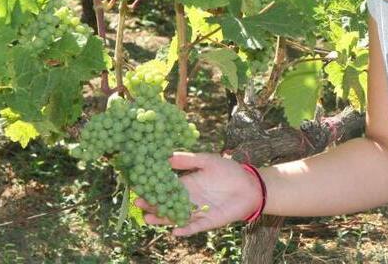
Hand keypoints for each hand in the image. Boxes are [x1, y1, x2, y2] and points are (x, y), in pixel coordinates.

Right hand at [135, 152, 263, 236]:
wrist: (250, 186)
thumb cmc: (230, 171)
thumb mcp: (208, 160)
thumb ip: (189, 160)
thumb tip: (168, 156)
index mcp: (188, 183)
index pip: (166, 187)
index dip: (153, 187)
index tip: (138, 186)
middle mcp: (189, 198)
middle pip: (166, 204)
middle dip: (152, 205)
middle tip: (138, 204)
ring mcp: (197, 211)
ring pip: (176, 217)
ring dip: (163, 219)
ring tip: (148, 219)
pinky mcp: (208, 221)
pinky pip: (194, 227)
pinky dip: (185, 230)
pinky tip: (175, 230)